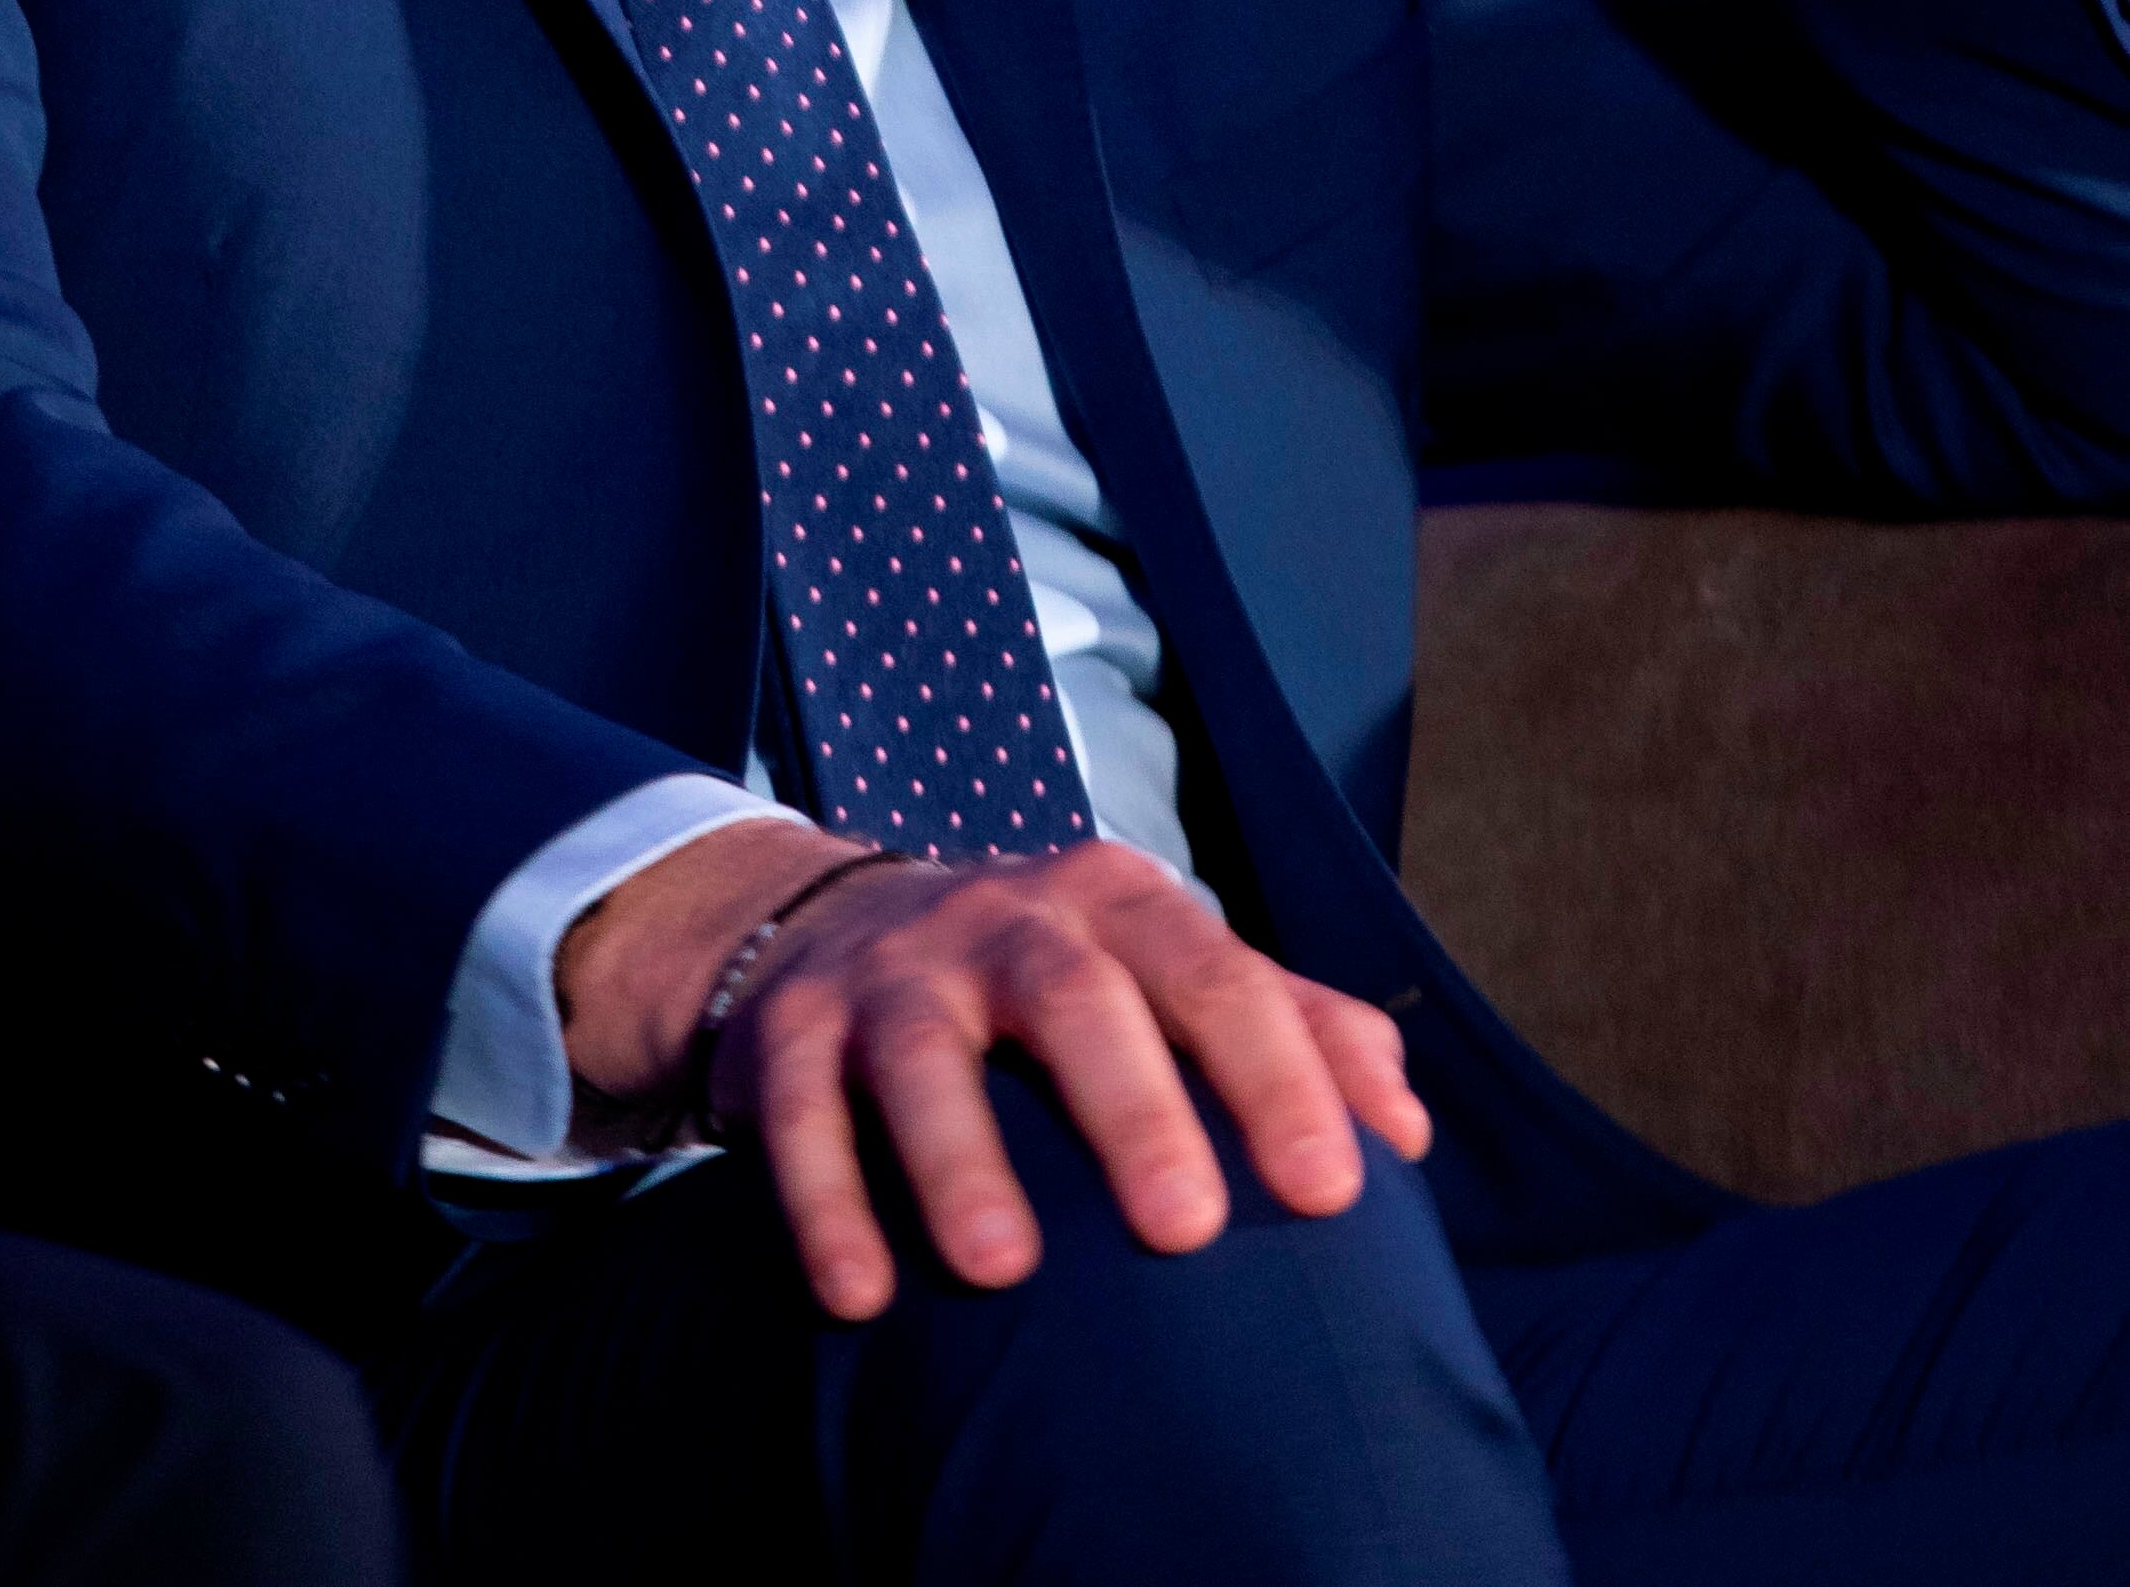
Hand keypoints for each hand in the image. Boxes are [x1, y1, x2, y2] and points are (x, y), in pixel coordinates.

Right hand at [557, 826, 1428, 1323]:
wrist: (835, 924)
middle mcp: (1003, 920)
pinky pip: (796, 1109)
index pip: (1213, 972)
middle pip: (1074, 994)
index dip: (1277, 1071)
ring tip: (998, 1269)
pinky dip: (822, 1197)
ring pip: (923, 1049)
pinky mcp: (789, 1028)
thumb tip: (1408, 1128)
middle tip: (1185, 1229)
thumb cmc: (1050, 979)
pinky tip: (859, 1293)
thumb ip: (1292, 1025)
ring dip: (958, 1154)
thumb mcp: (1166, 970)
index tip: (1337, 1188)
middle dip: (1132, 1106)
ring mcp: (891, 970)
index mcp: (1116, 904)